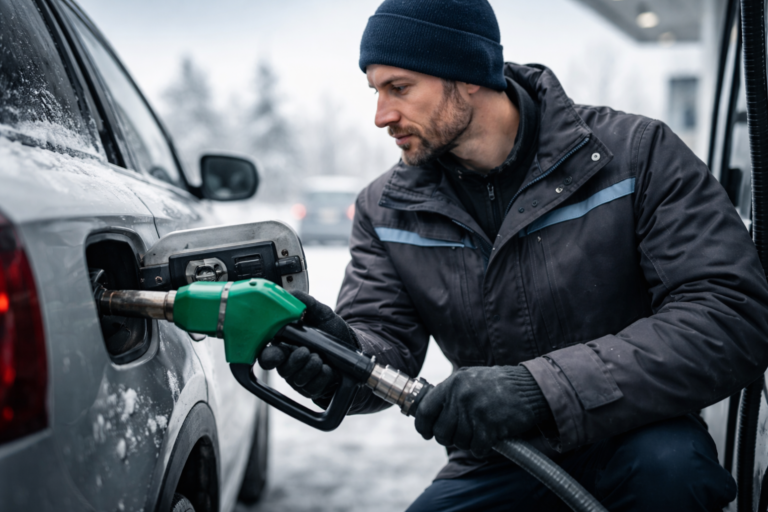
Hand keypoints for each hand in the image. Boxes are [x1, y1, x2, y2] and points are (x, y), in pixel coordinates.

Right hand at [258, 291, 358, 399]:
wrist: (354, 347)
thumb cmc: (333, 331)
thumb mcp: (321, 312)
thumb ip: (305, 302)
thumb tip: (290, 293)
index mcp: (285, 344)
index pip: (266, 354)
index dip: (268, 355)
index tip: (278, 351)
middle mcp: (289, 361)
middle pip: (279, 369)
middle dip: (292, 362)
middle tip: (306, 352)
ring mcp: (300, 376)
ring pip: (296, 378)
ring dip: (310, 367)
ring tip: (320, 357)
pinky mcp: (312, 388)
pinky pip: (311, 388)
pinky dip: (321, 377)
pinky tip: (329, 369)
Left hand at [414, 365, 548, 457]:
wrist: (531, 387)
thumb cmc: (499, 384)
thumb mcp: (470, 378)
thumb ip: (449, 392)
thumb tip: (428, 411)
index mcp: (452, 383)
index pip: (425, 410)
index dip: (423, 427)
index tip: (426, 434)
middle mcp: (460, 396)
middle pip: (441, 431)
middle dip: (449, 438)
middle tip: (461, 435)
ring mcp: (474, 410)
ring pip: (459, 442)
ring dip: (469, 442)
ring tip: (479, 433)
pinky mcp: (489, 425)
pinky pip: (477, 448)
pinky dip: (482, 448)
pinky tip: (490, 439)